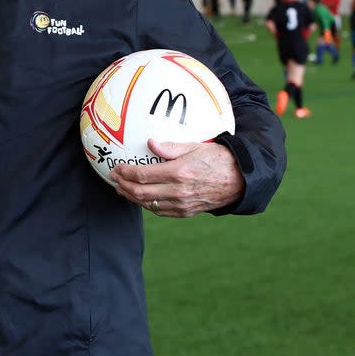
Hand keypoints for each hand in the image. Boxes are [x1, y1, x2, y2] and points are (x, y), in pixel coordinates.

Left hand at [110, 138, 243, 217]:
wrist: (240, 180)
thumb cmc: (218, 159)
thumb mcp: (195, 146)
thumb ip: (171, 147)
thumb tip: (150, 143)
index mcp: (179, 173)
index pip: (143, 175)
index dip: (125, 172)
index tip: (116, 167)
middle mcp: (178, 191)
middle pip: (141, 193)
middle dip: (123, 186)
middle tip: (114, 178)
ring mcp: (182, 205)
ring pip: (148, 204)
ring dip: (132, 197)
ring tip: (122, 189)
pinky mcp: (186, 212)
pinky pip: (161, 211)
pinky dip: (147, 205)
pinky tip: (140, 198)